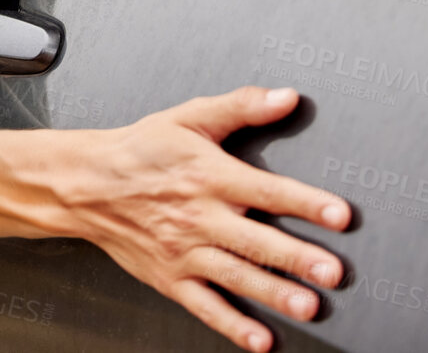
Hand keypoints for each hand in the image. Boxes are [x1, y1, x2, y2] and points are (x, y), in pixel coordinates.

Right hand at [57, 86, 349, 350]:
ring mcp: (185, 252)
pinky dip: (233, 326)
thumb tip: (286, 98)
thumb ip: (242, 106)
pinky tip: (260, 340)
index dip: (306, 203)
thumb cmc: (142, 150)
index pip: (267, 191)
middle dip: (297, 257)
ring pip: (236, 276)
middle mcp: (200, 217)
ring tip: (308, 306)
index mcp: (210, 176)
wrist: (88, 184)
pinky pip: (206, 306)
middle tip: (332, 271)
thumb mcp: (190, 117)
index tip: (339, 215)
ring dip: (274, 293)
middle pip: (256, 240)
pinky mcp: (171, 278)